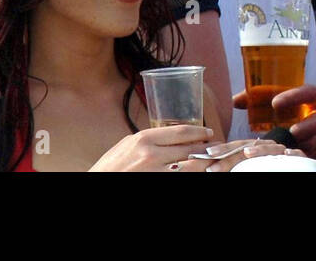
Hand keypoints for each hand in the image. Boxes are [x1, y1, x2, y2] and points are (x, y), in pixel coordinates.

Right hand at [87, 124, 212, 171]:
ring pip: (191, 167)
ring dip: (204, 163)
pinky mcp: (157, 183)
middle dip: (207, 148)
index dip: (199, 131)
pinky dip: (193, 174)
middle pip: (190, 149)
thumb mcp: (127, 144)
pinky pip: (182, 178)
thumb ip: (149, 138)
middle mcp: (151, 155)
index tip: (209, 132)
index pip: (181, 132)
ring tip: (212, 160)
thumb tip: (171, 135)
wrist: (97, 183)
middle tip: (217, 146)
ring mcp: (155, 172)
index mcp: (144, 139)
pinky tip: (198, 172)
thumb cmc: (110, 166)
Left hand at [198, 138, 289, 171]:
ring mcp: (283, 152)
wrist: (294, 168)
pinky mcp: (300, 157)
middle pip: (250, 145)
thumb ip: (233, 167)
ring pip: (271, 148)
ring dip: (260, 149)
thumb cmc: (268, 168)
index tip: (207, 154)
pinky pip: (298, 154)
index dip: (223, 149)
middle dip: (232, 151)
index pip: (237, 146)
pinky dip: (293, 154)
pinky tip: (286, 154)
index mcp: (255, 149)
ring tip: (247, 153)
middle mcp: (268, 147)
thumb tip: (212, 169)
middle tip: (216, 157)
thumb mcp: (248, 167)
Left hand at [231, 84, 315, 158]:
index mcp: (311, 99)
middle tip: (292, 130)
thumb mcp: (276, 101)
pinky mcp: (313, 149)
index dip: (295, 96)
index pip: (309, 92)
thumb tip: (234, 101)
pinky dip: (300, 156)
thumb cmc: (287, 110)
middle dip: (307, 126)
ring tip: (289, 148)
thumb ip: (259, 98)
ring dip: (304, 144)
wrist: (299, 127)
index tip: (275, 102)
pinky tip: (288, 157)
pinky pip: (310, 153)